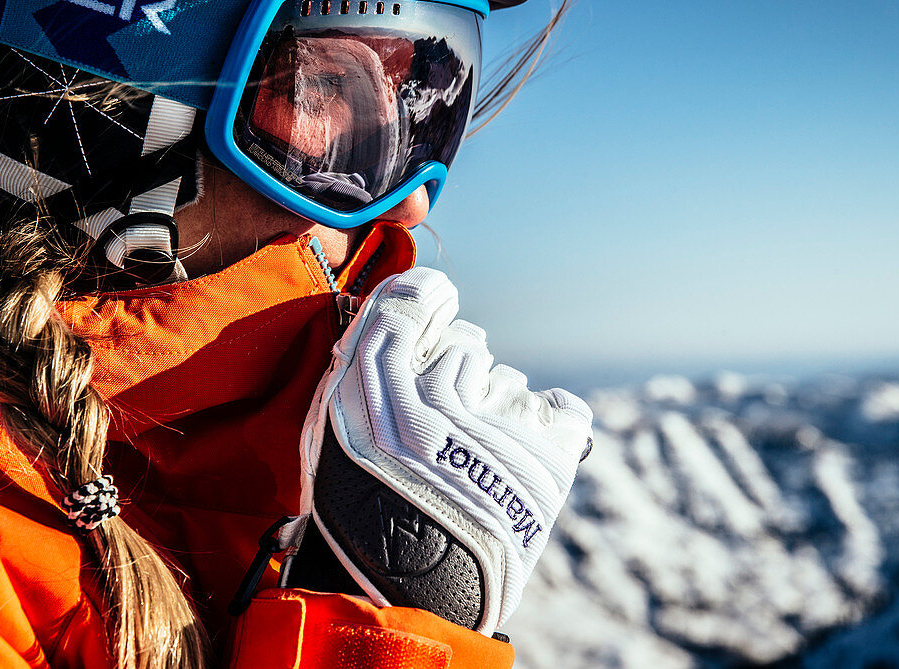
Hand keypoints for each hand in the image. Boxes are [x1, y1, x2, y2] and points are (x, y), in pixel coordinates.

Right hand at [297, 267, 592, 634]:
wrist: (418, 600)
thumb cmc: (369, 520)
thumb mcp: (335, 440)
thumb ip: (359, 372)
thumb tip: (403, 310)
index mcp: (372, 396)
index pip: (408, 306)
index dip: (424, 298)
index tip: (435, 299)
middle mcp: (434, 402)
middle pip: (465, 344)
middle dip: (457, 371)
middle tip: (445, 421)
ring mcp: (495, 430)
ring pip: (507, 378)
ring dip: (493, 407)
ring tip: (474, 460)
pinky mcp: (546, 461)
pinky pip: (563, 410)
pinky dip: (550, 424)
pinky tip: (526, 449)